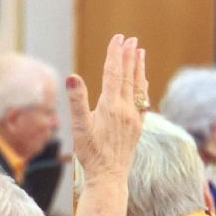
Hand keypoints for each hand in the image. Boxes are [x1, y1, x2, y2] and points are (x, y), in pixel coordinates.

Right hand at [67, 34, 147, 186]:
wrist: (108, 177)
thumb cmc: (90, 154)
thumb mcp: (79, 127)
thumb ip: (77, 100)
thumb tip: (72, 77)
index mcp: (111, 106)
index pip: (113, 73)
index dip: (115, 54)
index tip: (117, 38)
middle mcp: (126, 109)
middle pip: (129, 76)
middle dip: (129, 56)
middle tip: (131, 39)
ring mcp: (134, 118)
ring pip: (138, 87)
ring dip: (139, 68)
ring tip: (140, 52)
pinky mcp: (138, 127)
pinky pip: (143, 101)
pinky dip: (144, 87)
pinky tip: (144, 83)